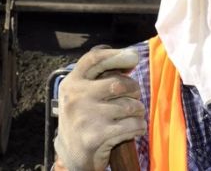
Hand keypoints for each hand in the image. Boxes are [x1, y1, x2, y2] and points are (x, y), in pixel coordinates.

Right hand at [54, 47, 145, 170]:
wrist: (72, 155)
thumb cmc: (84, 118)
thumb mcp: (82, 94)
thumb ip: (100, 76)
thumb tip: (130, 58)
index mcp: (71, 83)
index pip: (94, 59)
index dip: (116, 55)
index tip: (133, 57)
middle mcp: (76, 98)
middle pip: (119, 83)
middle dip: (134, 90)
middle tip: (133, 98)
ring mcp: (86, 117)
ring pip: (130, 105)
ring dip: (138, 111)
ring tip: (131, 116)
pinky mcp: (97, 136)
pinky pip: (133, 124)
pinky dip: (140, 126)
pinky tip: (134, 129)